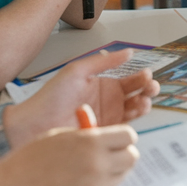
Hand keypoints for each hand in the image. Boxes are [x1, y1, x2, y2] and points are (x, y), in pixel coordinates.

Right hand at [0, 124, 138, 185]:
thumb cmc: (31, 159)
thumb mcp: (59, 136)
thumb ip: (84, 134)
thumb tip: (103, 132)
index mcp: (90, 141)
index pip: (128, 136)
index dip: (123, 137)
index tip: (116, 139)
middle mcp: (98, 163)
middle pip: (132, 157)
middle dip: (124, 153)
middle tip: (111, 154)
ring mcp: (95, 185)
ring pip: (123, 175)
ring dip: (115, 170)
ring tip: (96, 168)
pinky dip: (103, 184)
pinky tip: (85, 181)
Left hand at [6, 49, 159, 145]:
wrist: (34, 124)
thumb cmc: (50, 97)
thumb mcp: (77, 71)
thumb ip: (103, 62)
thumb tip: (127, 52)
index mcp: (102, 84)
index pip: (129, 79)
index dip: (141, 77)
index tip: (147, 74)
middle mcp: (108, 101)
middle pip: (136, 95)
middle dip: (147, 90)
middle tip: (151, 87)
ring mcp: (107, 118)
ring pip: (134, 110)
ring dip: (143, 104)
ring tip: (143, 100)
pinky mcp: (104, 133)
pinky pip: (125, 126)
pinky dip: (134, 120)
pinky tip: (136, 111)